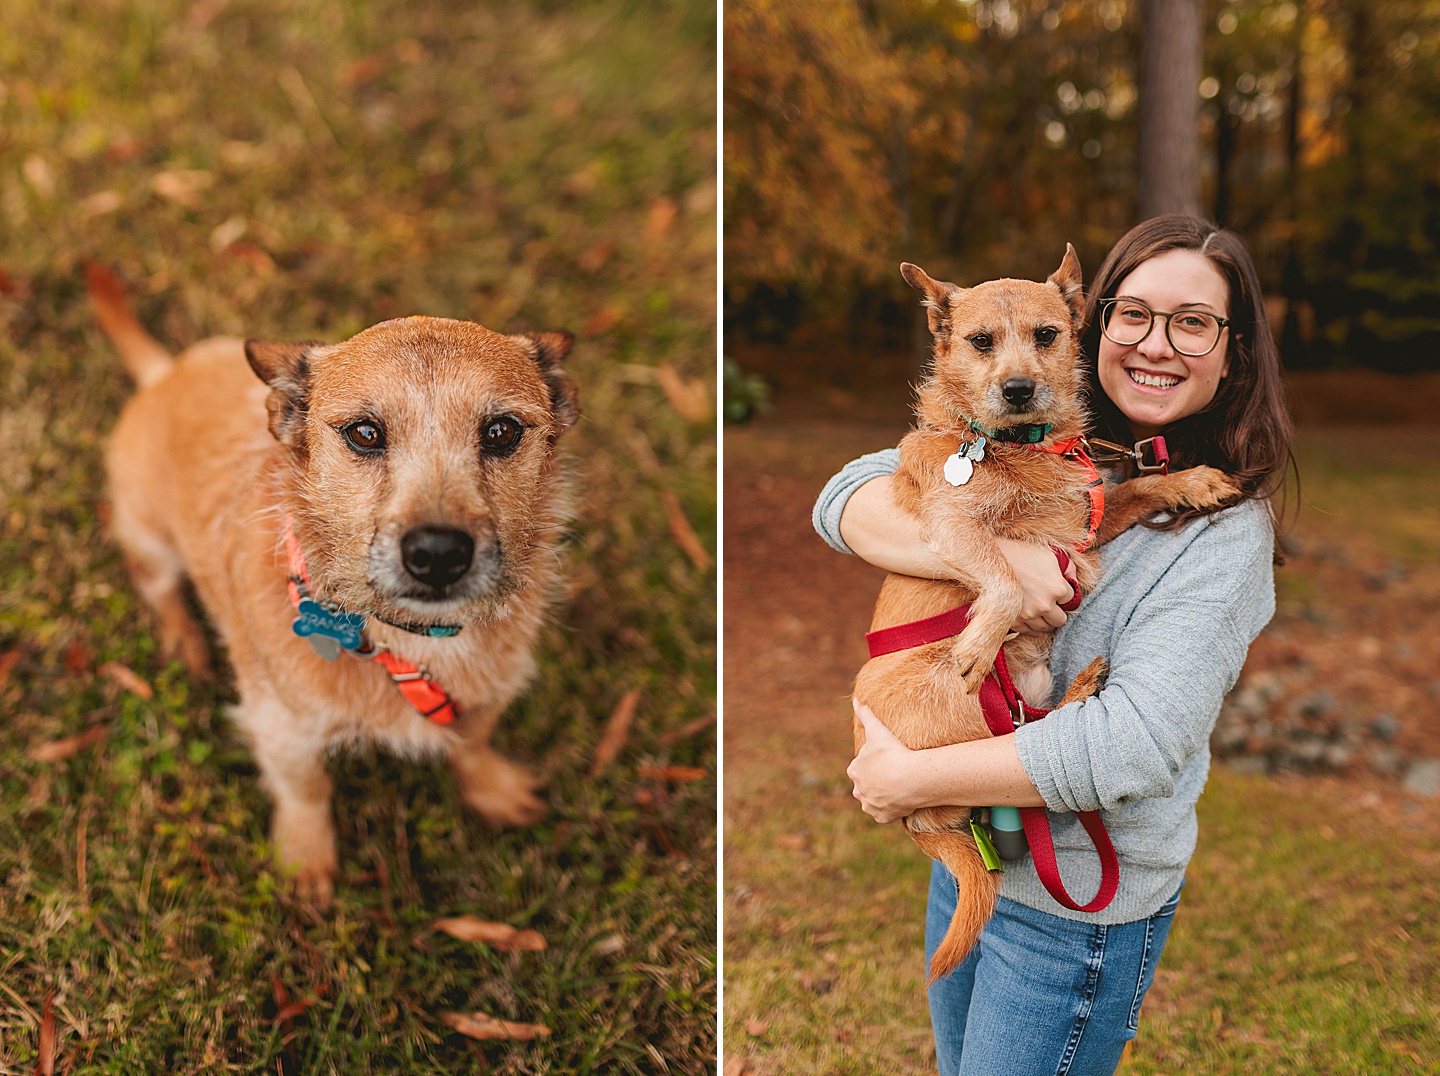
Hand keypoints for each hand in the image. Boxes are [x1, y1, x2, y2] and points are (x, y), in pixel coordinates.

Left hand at [848, 700, 923, 823]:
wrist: (910, 777)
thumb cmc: (893, 752)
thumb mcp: (877, 730)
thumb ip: (865, 715)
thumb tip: (856, 700)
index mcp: (855, 770)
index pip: (860, 767)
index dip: (873, 764)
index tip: (885, 760)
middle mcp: (858, 790)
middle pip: (865, 785)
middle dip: (874, 782)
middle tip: (891, 775)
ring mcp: (870, 805)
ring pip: (872, 801)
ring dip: (879, 797)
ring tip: (894, 790)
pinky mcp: (882, 817)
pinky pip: (884, 815)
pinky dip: (889, 810)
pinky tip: (898, 802)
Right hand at [998, 538, 1076, 634]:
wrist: (989, 559)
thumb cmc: (1020, 553)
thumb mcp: (1049, 553)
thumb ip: (1068, 568)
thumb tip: (1073, 580)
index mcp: (1058, 588)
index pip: (1071, 600)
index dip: (1064, 594)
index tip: (1055, 590)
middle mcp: (1045, 605)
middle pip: (1060, 620)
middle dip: (1057, 611)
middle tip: (1049, 602)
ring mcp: (1028, 615)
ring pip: (1045, 628)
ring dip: (1044, 620)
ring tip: (1037, 608)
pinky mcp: (1013, 621)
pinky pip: (1028, 632)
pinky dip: (1030, 626)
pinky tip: (1029, 616)